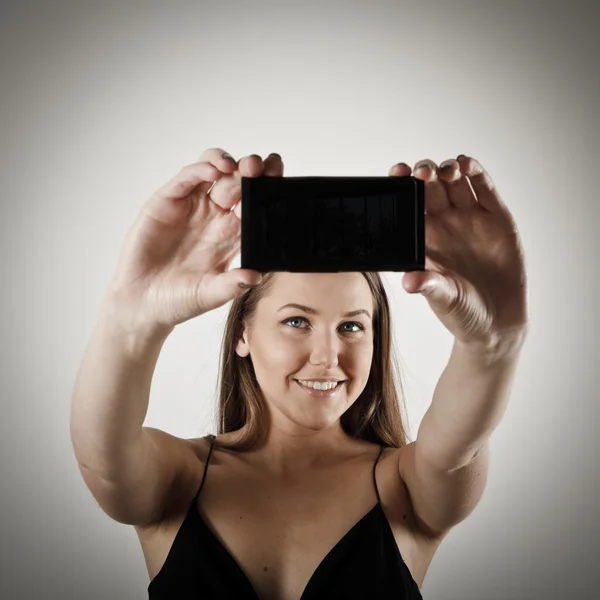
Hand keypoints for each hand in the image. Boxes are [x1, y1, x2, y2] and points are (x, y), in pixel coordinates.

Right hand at [104, 149, 283, 332]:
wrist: (142, 304)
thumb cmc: (179, 299)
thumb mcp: (210, 295)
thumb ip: (231, 285)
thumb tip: (256, 277)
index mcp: (231, 235)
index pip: (254, 204)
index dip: (267, 188)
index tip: (279, 173)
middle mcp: (214, 216)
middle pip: (238, 182)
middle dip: (252, 170)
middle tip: (261, 165)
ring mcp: (191, 206)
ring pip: (213, 171)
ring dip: (227, 163)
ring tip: (238, 166)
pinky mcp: (167, 201)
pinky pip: (186, 178)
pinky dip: (200, 169)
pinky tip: (214, 171)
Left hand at [389, 155, 528, 348]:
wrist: (497, 321)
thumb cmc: (462, 311)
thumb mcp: (443, 298)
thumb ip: (429, 285)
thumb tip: (409, 282)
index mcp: (424, 238)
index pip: (409, 204)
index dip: (402, 185)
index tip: (396, 173)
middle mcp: (445, 223)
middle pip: (431, 186)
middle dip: (424, 173)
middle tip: (422, 172)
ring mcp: (470, 218)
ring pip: (456, 182)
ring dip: (448, 169)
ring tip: (446, 170)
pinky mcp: (496, 218)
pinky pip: (484, 188)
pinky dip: (476, 173)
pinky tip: (466, 164)